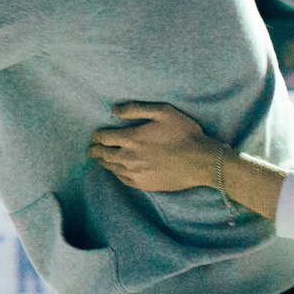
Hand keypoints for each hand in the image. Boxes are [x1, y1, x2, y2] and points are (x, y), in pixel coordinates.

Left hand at [89, 101, 226, 191]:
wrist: (201, 162)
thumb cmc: (184, 134)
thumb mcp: (163, 112)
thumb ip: (136, 109)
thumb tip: (115, 110)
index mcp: (132, 138)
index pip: (104, 137)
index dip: (97, 135)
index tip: (96, 135)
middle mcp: (129, 157)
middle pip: (104, 154)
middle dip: (95, 150)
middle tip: (92, 149)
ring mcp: (135, 173)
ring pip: (111, 168)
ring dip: (103, 162)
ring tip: (100, 159)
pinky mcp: (144, 184)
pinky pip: (122, 179)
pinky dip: (116, 173)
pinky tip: (116, 171)